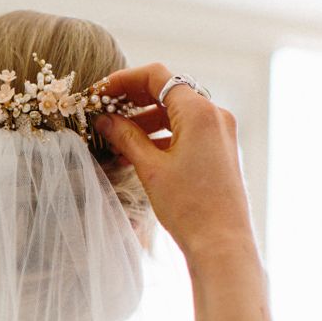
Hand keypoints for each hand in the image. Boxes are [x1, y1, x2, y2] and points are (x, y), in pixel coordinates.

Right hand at [96, 64, 254, 263]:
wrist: (221, 243)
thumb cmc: (189, 207)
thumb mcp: (150, 168)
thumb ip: (126, 137)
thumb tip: (105, 120)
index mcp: (200, 112)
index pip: (157, 77)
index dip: (123, 81)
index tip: (100, 93)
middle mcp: (215, 115)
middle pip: (167, 92)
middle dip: (132, 102)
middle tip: (103, 114)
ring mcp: (220, 133)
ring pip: (175, 114)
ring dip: (144, 121)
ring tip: (115, 139)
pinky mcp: (219, 151)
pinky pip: (185, 132)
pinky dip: (160, 137)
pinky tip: (136, 153)